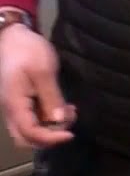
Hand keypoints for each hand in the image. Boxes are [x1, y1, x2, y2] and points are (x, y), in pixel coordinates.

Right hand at [0, 24, 75, 147]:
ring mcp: (17, 106)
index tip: (70, 134)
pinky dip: (49, 118)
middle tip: (69, 122)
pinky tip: (65, 108)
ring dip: (51, 127)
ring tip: (70, 112)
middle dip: (50, 137)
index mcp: (15, 104)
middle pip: (27, 138)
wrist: (13, 37)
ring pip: (31, 129)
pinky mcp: (23, 101)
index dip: (51, 139)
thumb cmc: (27, 51)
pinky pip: (34, 118)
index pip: (30, 133)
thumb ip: (51, 97)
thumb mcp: (43, 71)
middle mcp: (13, 110)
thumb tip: (59, 120)